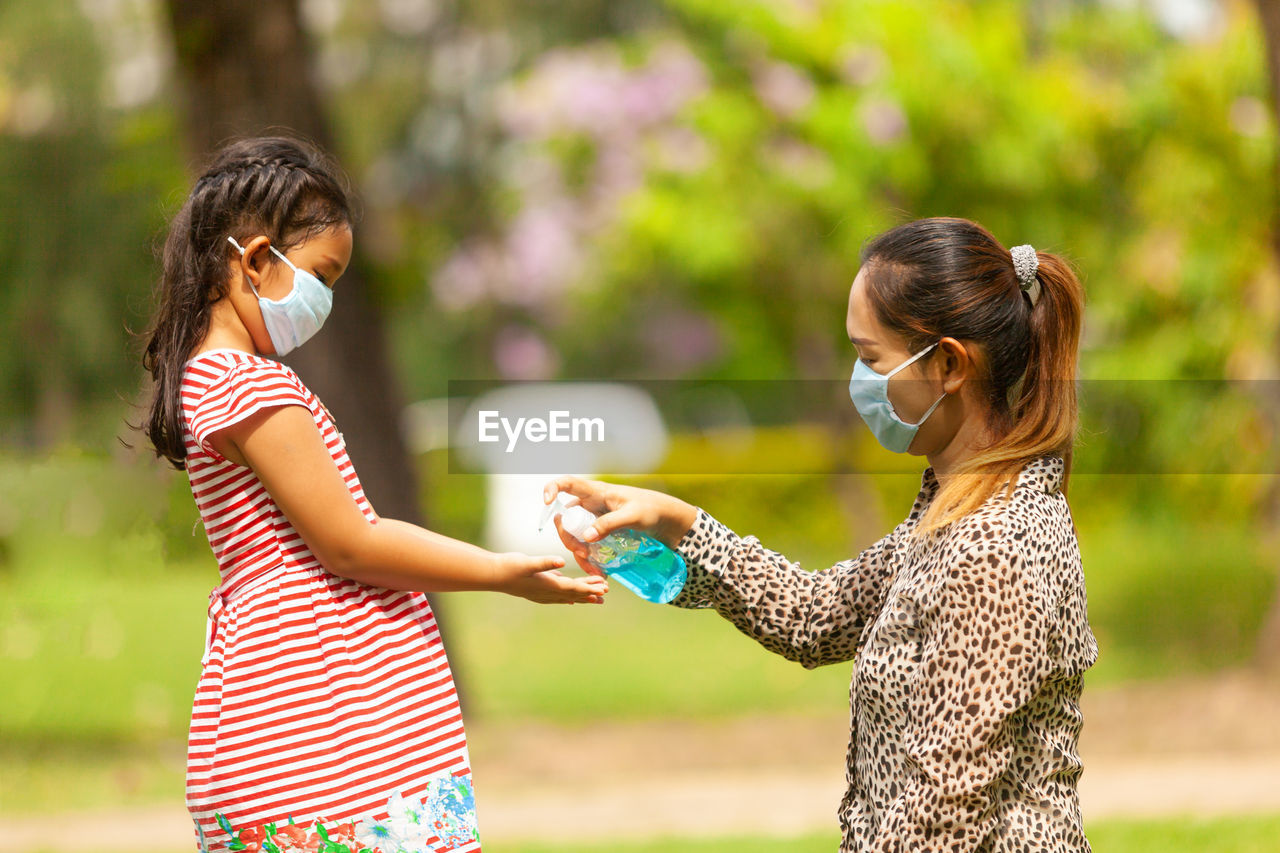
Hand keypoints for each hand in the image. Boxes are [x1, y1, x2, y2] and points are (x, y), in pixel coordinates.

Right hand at [493, 551, 608, 604]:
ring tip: (596, 599)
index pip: (574, 587)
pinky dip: (567, 597)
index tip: (603, 588)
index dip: (590, 587)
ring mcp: (541, 594)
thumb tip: (561, 562)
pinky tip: (570, 599)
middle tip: (606, 593)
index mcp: (548, 585)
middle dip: (590, 593)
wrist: (493, 575)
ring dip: (582, 596)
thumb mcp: (527, 562)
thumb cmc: (510, 566)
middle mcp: (547, 592)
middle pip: (574, 594)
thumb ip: (545, 562)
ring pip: (567, 596)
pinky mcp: (536, 591)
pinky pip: (557, 596)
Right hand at [542, 476, 697, 556]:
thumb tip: (586, 537)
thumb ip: (609, 524)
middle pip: (566, 520)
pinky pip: (586, 546)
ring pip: (575, 536)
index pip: (567, 483)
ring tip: (593, 570)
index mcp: (596, 492)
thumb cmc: (651, 509)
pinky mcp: (600, 533)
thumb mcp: (632, 516)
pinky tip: (597, 572)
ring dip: (578, 553)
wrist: (666, 520)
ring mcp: (594, 520)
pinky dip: (589, 559)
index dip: (552, 488)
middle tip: (582, 554)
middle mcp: (590, 505)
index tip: (546, 502)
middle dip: (569, 538)